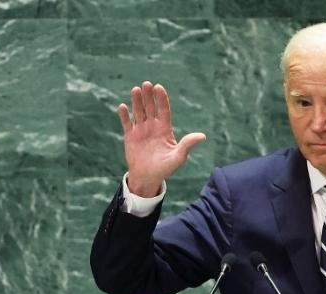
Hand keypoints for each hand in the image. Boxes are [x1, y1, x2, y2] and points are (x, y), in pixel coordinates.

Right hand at [117, 81, 205, 196]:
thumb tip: (202, 136)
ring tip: (136, 89)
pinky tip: (122, 106)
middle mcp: (153, 126)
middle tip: (146, 84)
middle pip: (151, 107)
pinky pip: (127, 123)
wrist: (148, 177)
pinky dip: (124, 115)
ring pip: (139, 112)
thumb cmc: (165, 168)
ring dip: (137, 101)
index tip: (159, 87)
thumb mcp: (178, 157)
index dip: (161, 99)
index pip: (164, 110)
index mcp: (165, 129)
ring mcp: (141, 130)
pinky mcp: (130, 136)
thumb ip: (187, 145)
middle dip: (149, 96)